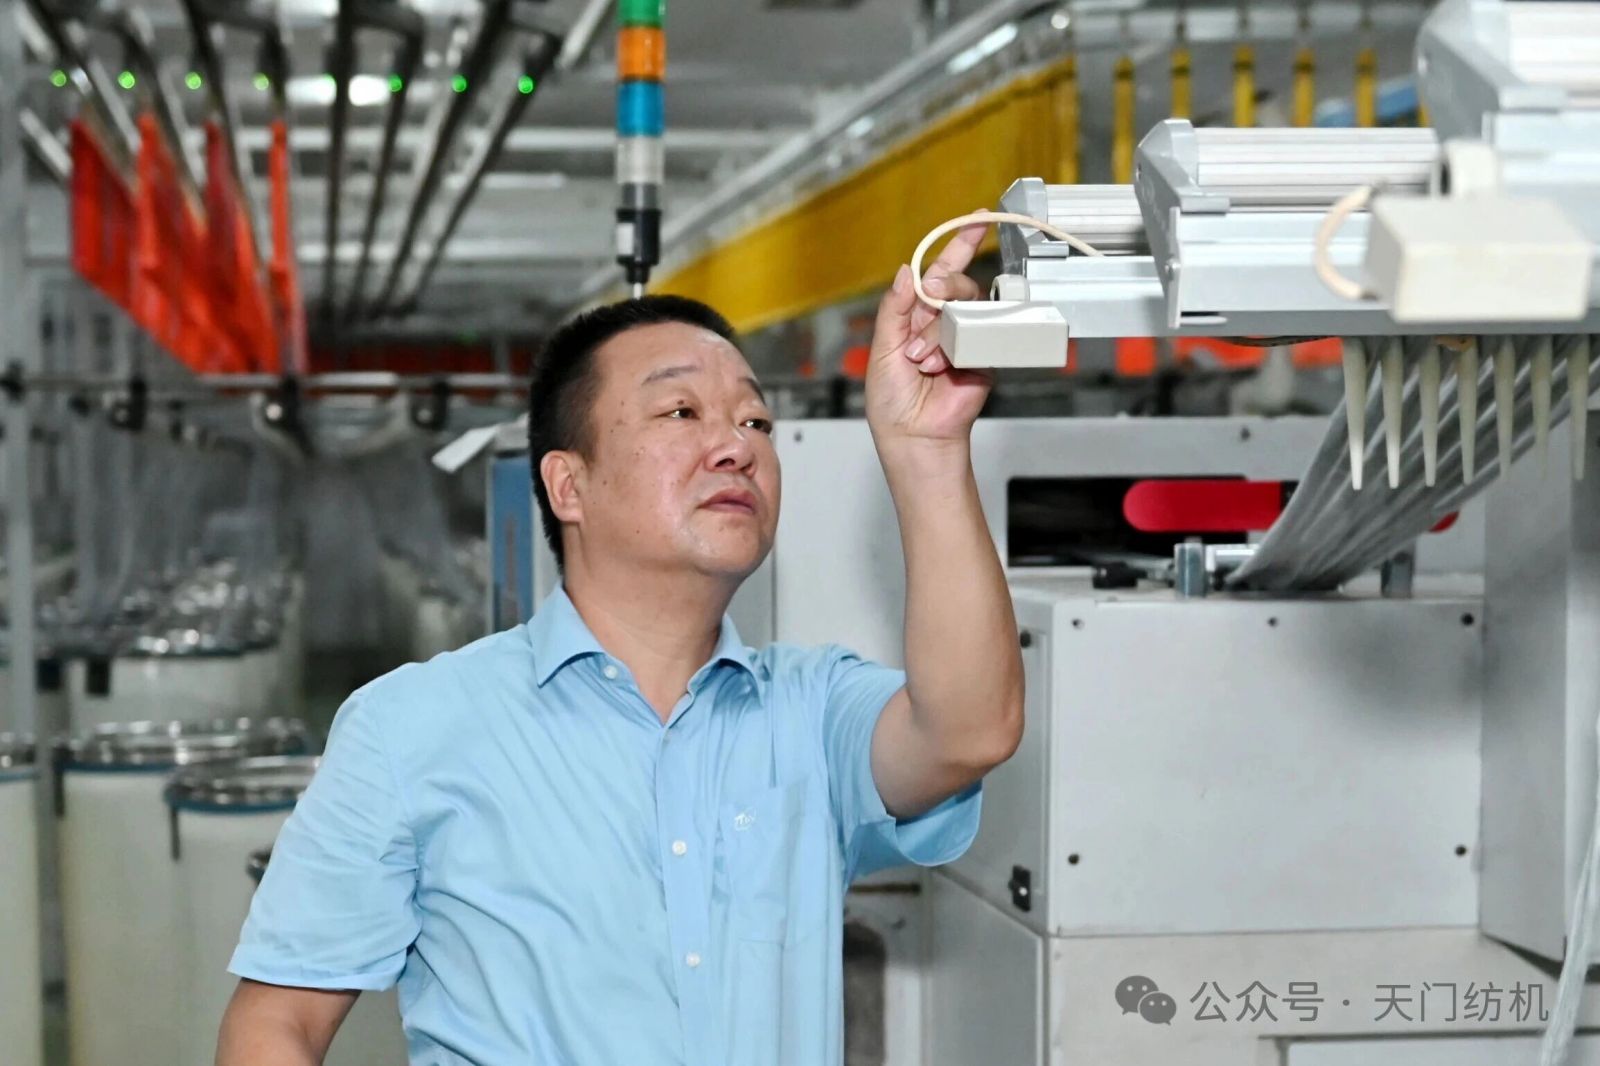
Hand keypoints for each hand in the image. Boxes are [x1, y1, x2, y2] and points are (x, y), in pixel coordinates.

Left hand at [864, 219, 992, 448]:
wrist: (913, 435)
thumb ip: (895, 308)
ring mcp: (966, 340)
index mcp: (916, 316)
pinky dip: (953, 349)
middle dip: (945, 286)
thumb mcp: (883, 347)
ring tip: (920, 358)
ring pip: (967, 309)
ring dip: (938, 331)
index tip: (976, 220)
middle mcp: (943, 324)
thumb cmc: (892, 401)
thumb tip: (908, 271)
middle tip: (933, 296)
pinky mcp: (984, 358)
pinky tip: (937, 367)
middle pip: (957, 285)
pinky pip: (978, 336)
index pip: (939, 274)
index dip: (957, 246)